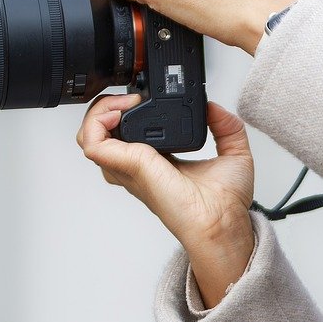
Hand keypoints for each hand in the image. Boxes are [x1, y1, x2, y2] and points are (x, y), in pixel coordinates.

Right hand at [77, 94, 255, 306]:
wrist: (223, 223)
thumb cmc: (225, 204)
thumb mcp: (234, 154)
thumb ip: (227, 126)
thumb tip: (215, 108)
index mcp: (157, 162)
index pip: (124, 135)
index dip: (125, 112)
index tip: (145, 98)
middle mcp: (138, 167)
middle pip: (98, 134)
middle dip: (104, 108)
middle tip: (130, 99)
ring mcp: (130, 169)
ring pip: (88, 138)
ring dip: (97, 113)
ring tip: (121, 104)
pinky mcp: (132, 167)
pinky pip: (94, 145)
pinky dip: (97, 124)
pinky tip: (117, 114)